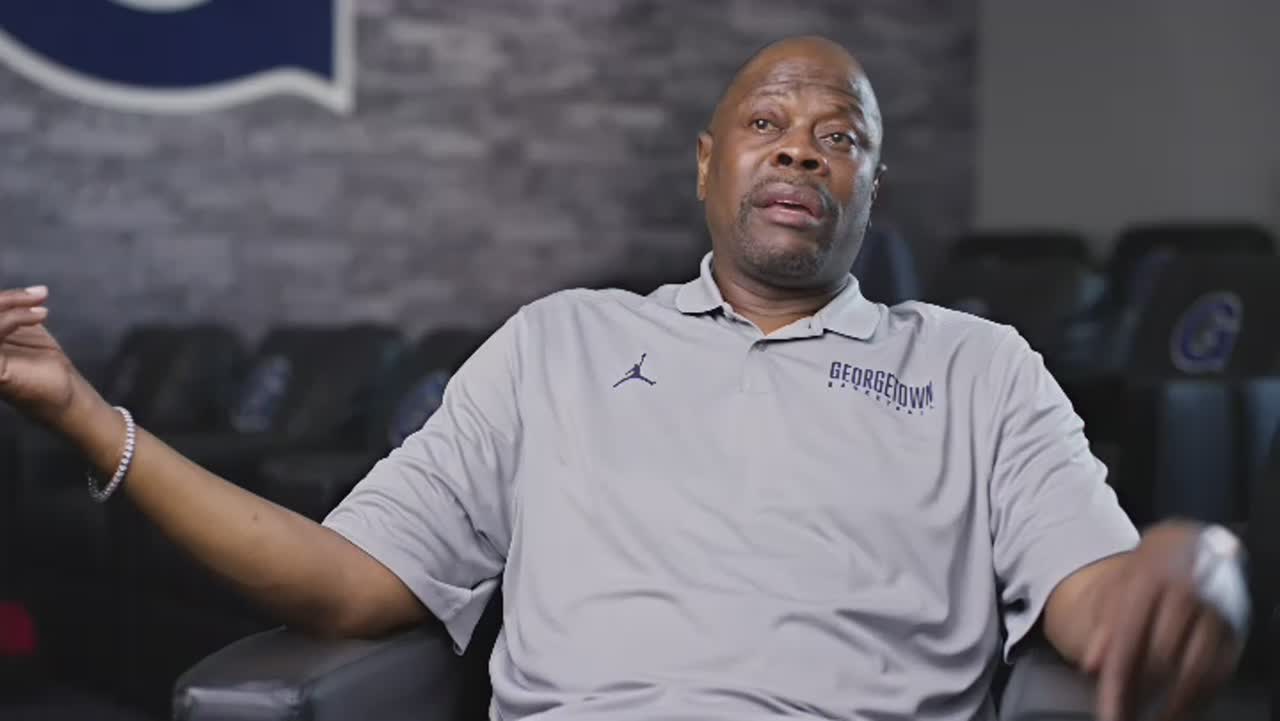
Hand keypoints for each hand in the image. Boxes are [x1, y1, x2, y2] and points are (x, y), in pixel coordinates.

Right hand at [0, 286, 82, 428]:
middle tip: (39, 294)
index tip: (35, 292)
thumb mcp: (20, 330)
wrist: (68, 395)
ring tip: (40, 303)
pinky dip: (16, 316)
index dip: (2, 298)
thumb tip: (16, 289)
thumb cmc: (43, 366)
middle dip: (6, 298)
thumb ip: (7, 312)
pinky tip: (40, 315)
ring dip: (12, 303)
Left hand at [1082, 521, 1239, 720]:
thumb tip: (1092, 666)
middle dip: (1141, 692)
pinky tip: (1183, 705)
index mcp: (1147, 581)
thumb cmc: (1148, 568)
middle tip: (1126, 713)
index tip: (1111, 712)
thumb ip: (1103, 624)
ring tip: (1156, 718)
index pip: (1128, 640)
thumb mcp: (1118, 585)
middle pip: (1159, 658)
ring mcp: (1215, 610)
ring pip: (1194, 669)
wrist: (1192, 541)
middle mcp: (1185, 595)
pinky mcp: (1235, 626)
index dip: (1117, 681)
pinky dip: (1201, 694)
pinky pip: (1221, 670)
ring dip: (1174, 703)